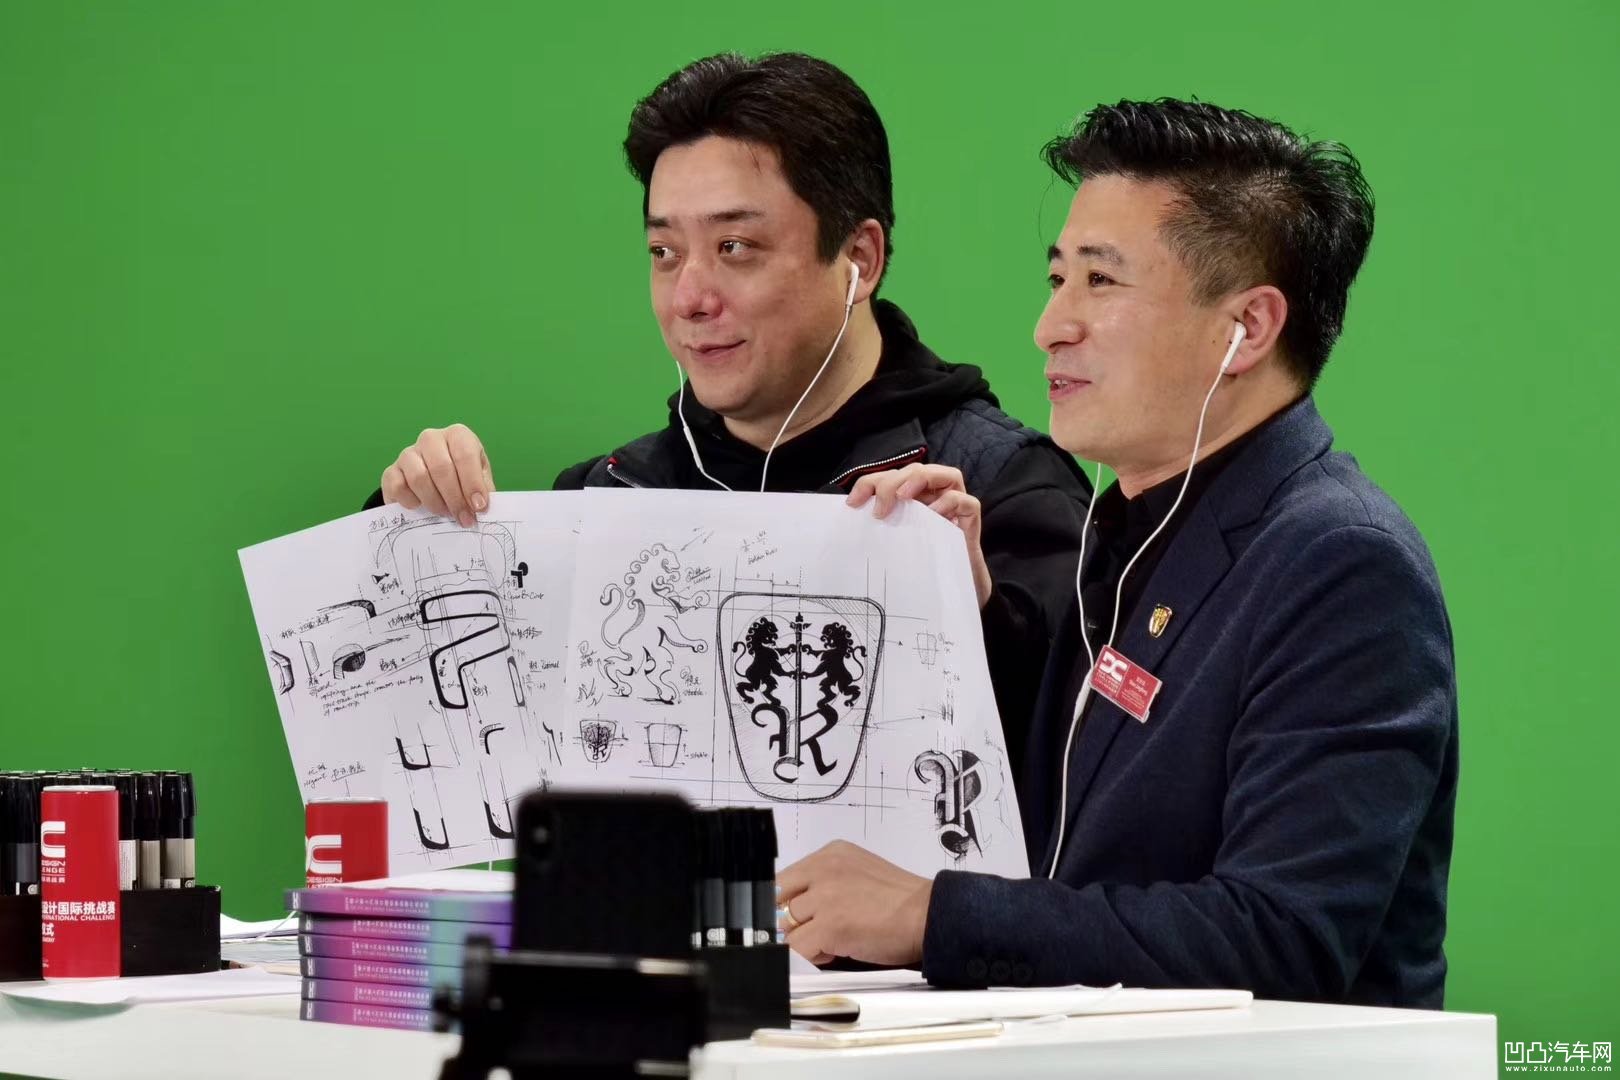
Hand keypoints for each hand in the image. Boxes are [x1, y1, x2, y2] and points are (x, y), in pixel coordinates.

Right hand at [380, 424, 495, 527]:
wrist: (434, 479)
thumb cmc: (462, 475)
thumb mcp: (480, 477)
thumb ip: (483, 489)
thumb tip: (480, 506)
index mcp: (457, 435)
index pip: (464, 455)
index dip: (473, 483)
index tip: (479, 507)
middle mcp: (431, 439)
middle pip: (441, 468)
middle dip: (455, 498)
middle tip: (463, 518)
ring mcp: (408, 453)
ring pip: (419, 477)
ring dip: (435, 501)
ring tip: (445, 513)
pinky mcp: (391, 471)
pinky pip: (398, 487)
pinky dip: (411, 502)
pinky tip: (421, 507)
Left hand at [776, 840, 932, 966]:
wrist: (928, 915)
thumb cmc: (900, 900)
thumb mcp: (858, 872)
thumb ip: (827, 880)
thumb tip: (799, 905)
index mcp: (831, 854)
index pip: (786, 878)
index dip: (789, 902)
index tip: (799, 916)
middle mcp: (823, 869)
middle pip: (779, 898)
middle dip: (790, 919)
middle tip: (813, 930)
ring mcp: (824, 896)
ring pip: (787, 925)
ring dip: (805, 938)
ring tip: (831, 940)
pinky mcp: (828, 925)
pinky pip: (798, 947)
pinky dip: (813, 954)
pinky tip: (836, 951)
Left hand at [846, 464, 991, 607]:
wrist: (949, 583)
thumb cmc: (920, 556)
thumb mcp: (894, 536)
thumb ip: (881, 521)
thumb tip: (852, 514)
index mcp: (913, 492)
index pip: (890, 476)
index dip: (870, 483)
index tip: (853, 503)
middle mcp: (935, 490)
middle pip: (914, 470)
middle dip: (892, 483)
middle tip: (879, 509)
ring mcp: (955, 499)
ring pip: (944, 473)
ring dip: (919, 480)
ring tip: (902, 496)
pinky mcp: (970, 514)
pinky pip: (963, 499)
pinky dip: (948, 502)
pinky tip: (933, 514)